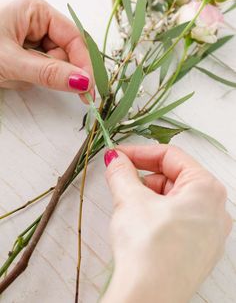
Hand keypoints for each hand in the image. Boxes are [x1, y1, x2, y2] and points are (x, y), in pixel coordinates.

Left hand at [0, 0, 93, 102]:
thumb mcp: (12, 62)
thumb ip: (49, 73)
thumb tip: (83, 83)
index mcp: (35, 10)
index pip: (73, 38)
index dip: (83, 64)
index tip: (88, 90)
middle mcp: (35, 19)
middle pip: (63, 52)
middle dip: (49, 70)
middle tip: (32, 79)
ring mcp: (28, 35)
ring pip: (50, 63)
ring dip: (33, 75)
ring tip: (9, 73)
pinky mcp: (22, 49)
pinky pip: (36, 68)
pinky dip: (25, 76)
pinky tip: (7, 74)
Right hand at [102, 145, 231, 302]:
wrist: (148, 297)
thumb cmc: (148, 248)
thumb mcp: (130, 199)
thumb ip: (121, 172)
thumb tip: (115, 158)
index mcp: (207, 189)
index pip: (171, 156)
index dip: (140, 152)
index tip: (118, 155)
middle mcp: (215, 209)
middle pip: (173, 177)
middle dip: (143, 177)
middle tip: (119, 179)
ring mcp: (209, 232)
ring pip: (174, 199)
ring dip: (148, 196)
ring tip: (128, 207)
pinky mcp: (198, 250)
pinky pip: (178, 219)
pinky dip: (157, 214)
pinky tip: (140, 224)